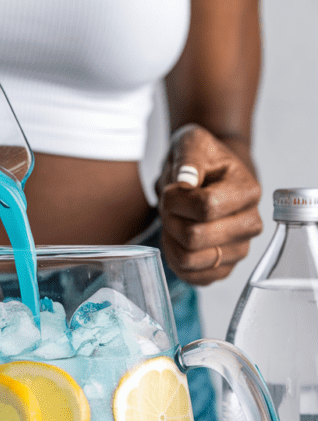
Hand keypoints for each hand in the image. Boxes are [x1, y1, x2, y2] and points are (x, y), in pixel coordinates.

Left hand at [155, 124, 262, 284]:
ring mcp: (239, 250)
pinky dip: (174, 260)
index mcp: (248, 192)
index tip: (173, 189)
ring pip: (190, 260)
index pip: (205, 208)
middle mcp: (250, 225)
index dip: (176, 200)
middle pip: (195, 237)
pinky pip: (191, 277)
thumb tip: (186, 182)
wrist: (209, 176)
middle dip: (170, 220)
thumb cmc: (202, 160)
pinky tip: (176, 240)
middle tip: (170, 207)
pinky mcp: (223, 269)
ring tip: (174, 222)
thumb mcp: (192, 143)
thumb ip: (189, 158)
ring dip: (170, 240)